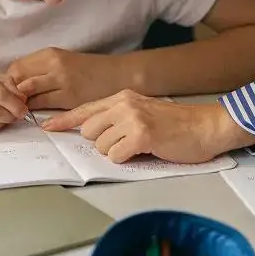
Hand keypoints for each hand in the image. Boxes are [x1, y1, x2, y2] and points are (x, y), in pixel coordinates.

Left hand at [5, 48, 127, 109]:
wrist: (117, 75)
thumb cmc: (89, 70)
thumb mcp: (63, 62)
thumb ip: (41, 70)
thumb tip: (17, 84)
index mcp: (50, 54)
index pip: (16, 66)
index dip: (8, 81)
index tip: (8, 92)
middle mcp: (53, 64)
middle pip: (17, 78)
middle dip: (9, 93)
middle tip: (9, 105)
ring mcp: (61, 80)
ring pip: (26, 92)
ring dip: (19, 103)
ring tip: (19, 111)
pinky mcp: (68, 97)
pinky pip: (42, 105)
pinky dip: (34, 111)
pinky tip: (34, 115)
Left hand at [42, 90, 254, 163]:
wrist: (206, 126)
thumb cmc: (178, 124)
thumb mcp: (144, 111)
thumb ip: (119, 116)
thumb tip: (94, 133)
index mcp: (123, 96)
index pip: (85, 109)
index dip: (64, 120)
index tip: (48, 127)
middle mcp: (124, 103)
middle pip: (89, 130)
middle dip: (103, 143)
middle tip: (126, 143)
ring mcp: (132, 118)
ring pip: (101, 146)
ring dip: (117, 152)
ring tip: (140, 146)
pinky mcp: (141, 134)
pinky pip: (116, 155)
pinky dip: (127, 158)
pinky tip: (145, 151)